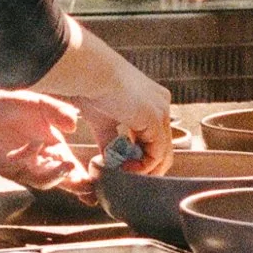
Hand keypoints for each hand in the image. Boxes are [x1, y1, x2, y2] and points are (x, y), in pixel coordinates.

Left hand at [0, 87, 90, 192]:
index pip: (72, 168)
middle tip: (86, 184)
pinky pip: (20, 167)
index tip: (96, 182)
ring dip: (56, 175)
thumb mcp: (38, 104)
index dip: (84, 178)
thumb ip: (57, 111)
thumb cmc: (7, 107)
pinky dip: (30, 156)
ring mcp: (22, 166)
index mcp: (52, 148)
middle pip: (60, 180)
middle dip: (74, 184)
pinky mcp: (4, 166)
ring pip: (42, 180)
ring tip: (67, 166)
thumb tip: (75, 122)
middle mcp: (39, 161)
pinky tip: (36, 144)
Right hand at [29, 26, 177, 171]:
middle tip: (126, 179)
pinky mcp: (155, 118)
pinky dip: (142, 168)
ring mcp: (161, 111)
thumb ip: (111, 141)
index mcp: (151, 102)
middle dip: (145, 169)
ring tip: (121, 174)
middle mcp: (161, 104)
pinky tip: (124, 169)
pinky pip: (157, 154)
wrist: (89, 73)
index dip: (140, 159)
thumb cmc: (90, 89)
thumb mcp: (103, 121)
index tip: (122, 169)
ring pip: (163, 154)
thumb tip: (110, 163)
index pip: (155, 139)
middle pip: (163, 148)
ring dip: (142, 172)